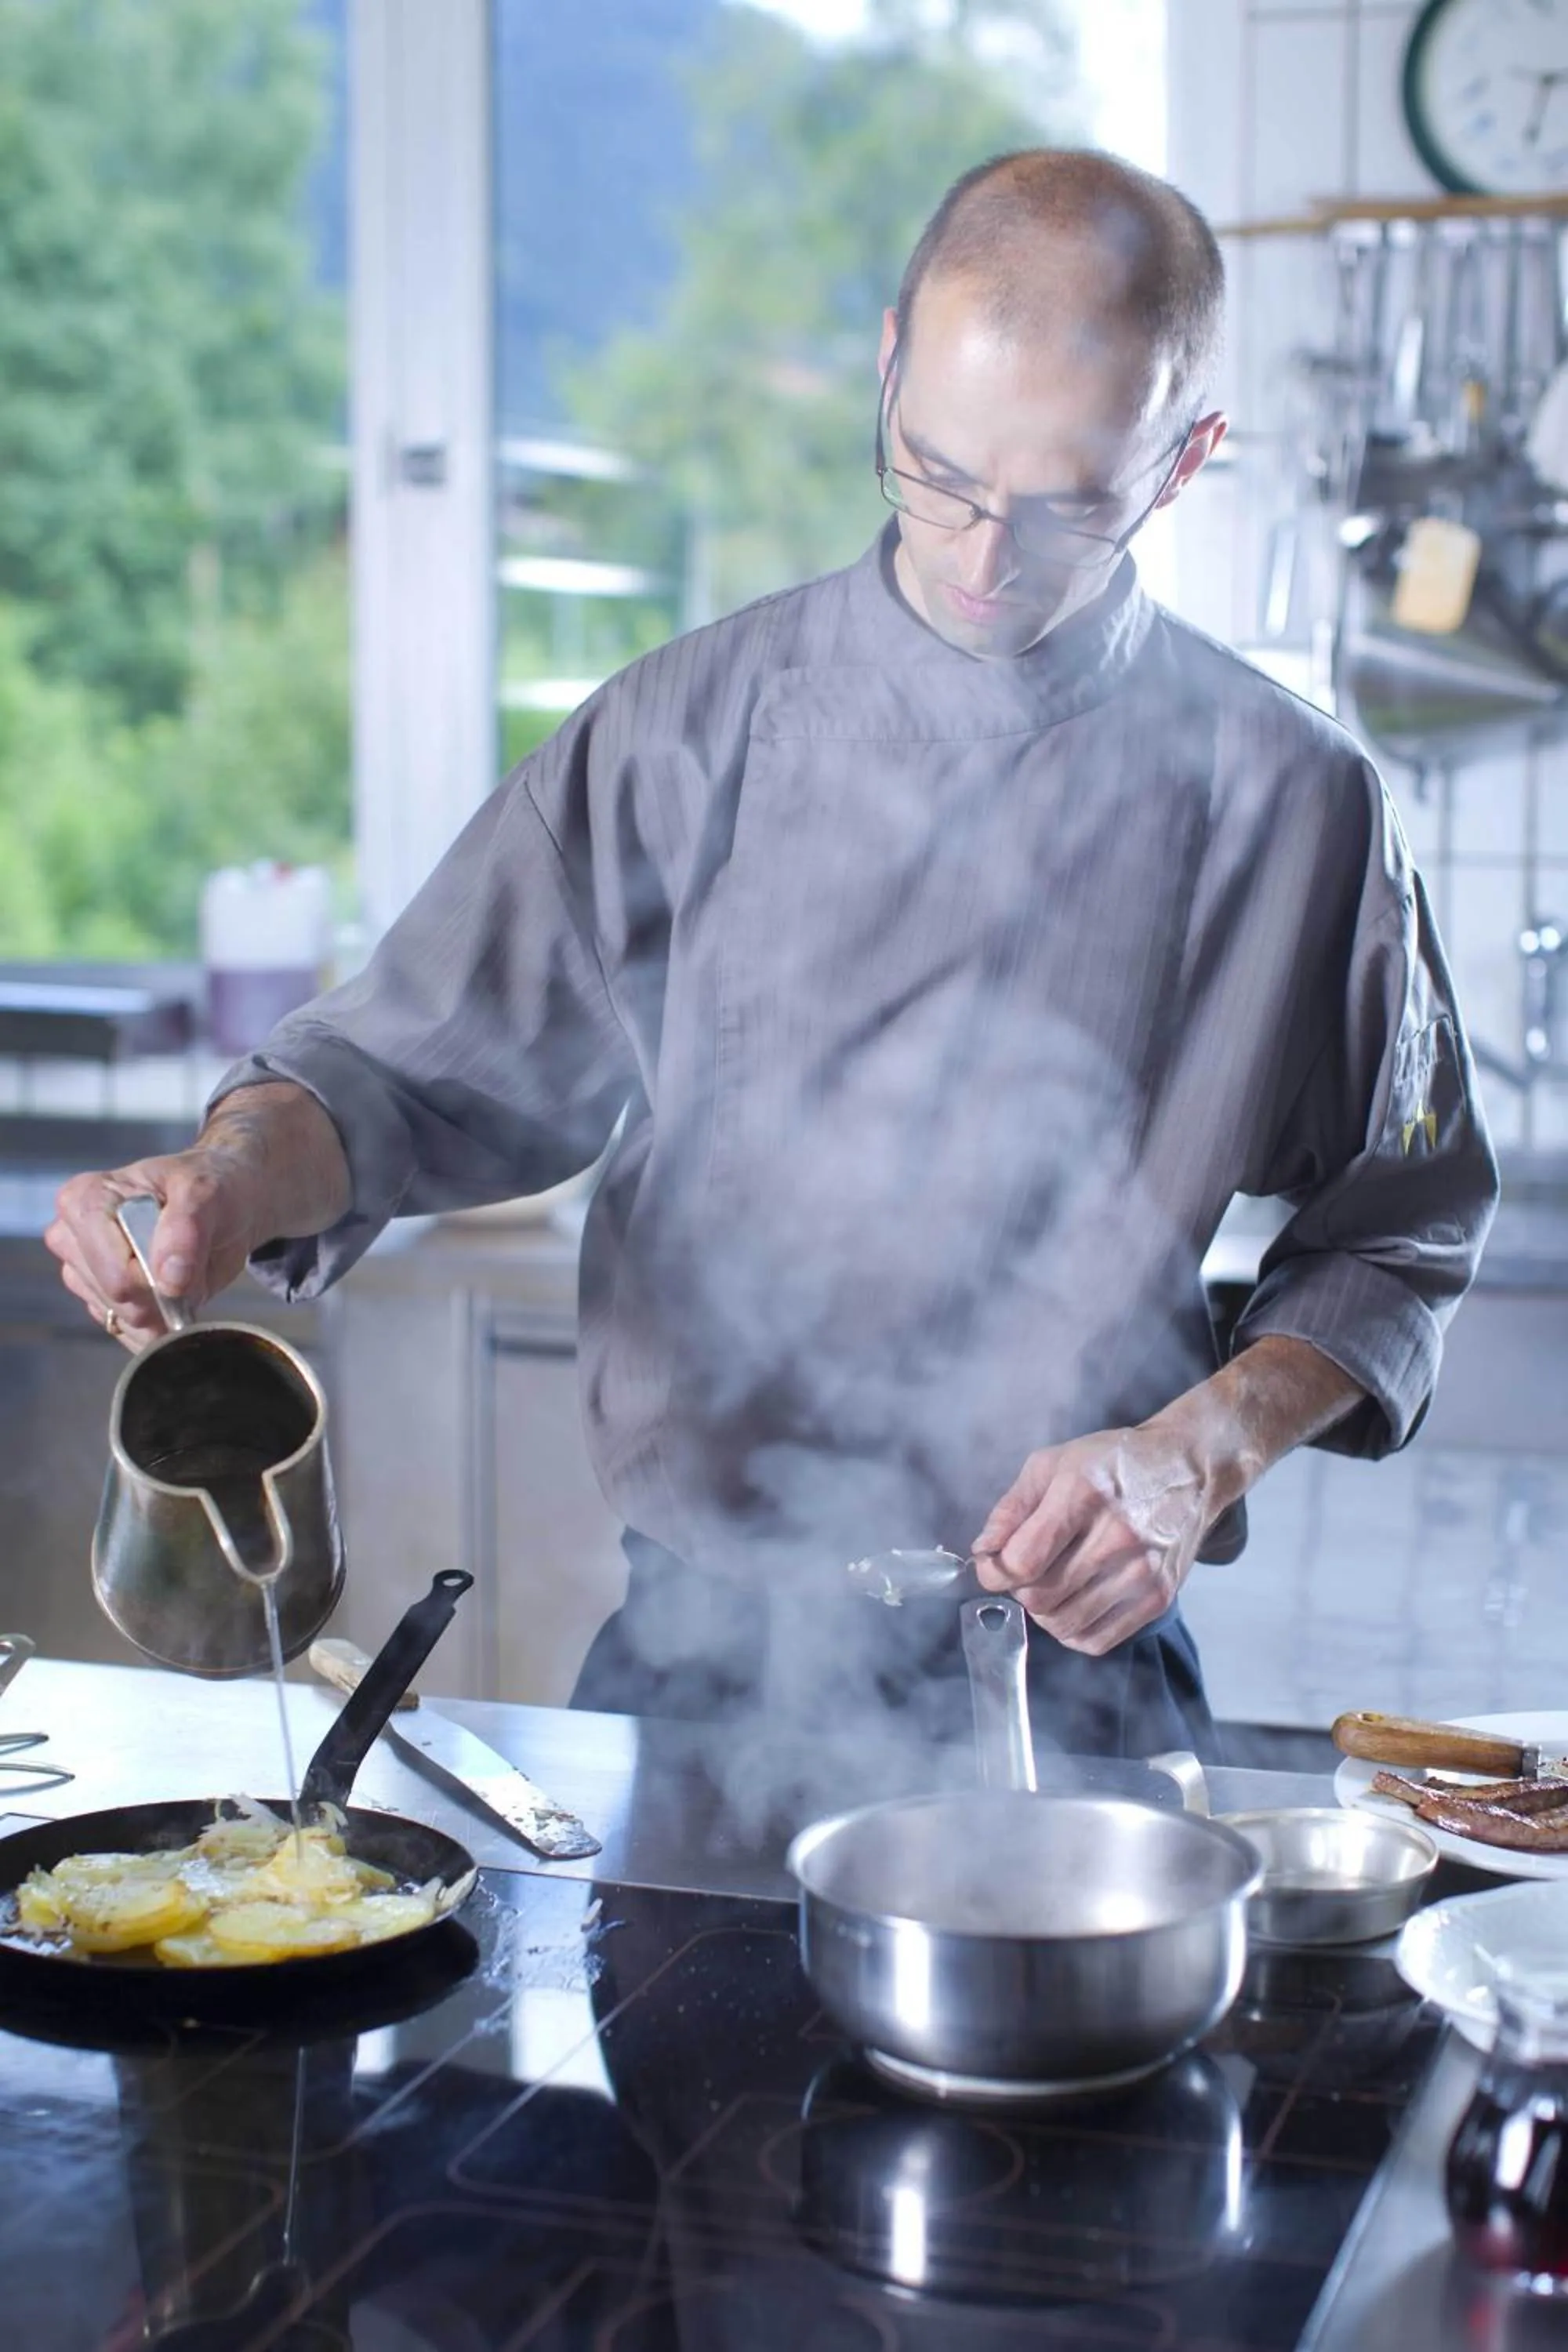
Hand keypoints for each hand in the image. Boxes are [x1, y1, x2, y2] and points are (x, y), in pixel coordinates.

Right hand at [45, 1081, 350, 1349]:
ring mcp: (82, 1271)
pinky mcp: (99, 1299)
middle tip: (190, 1267)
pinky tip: (177, 1302)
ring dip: (164, 1310)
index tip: (182, 1261)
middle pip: (115, 1296)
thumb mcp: (207, 1192)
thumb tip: (169, 1280)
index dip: (153, 1276)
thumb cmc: (209, 1189)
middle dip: (161, 1294)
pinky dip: (160, 1325)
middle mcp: (71, 1236)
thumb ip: (187, 1228)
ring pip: (121, 1318)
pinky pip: (127, 1332)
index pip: (113, 1268)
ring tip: (184, 1276)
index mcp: (85, 1199)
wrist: (225, 1206)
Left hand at [970, 1340, 1366, 1654]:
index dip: (994, 1571)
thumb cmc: (1115, 1462)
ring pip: (1065, 1624)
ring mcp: (1143, 1571)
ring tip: (1053, 1582)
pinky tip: (1076, 1601)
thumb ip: (1011, 1509)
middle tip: (1026, 1570)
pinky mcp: (1159, 1597)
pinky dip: (1074, 1630)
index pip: (1022, 1561)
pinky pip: (1097, 1641)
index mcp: (1083, 1494)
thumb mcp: (1053, 1464)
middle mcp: (1117, 1536)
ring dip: (1045, 1611)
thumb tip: (982, 1552)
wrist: (1190, 1468)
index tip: (992, 1565)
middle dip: (1019, 1589)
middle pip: (1041, 1597)